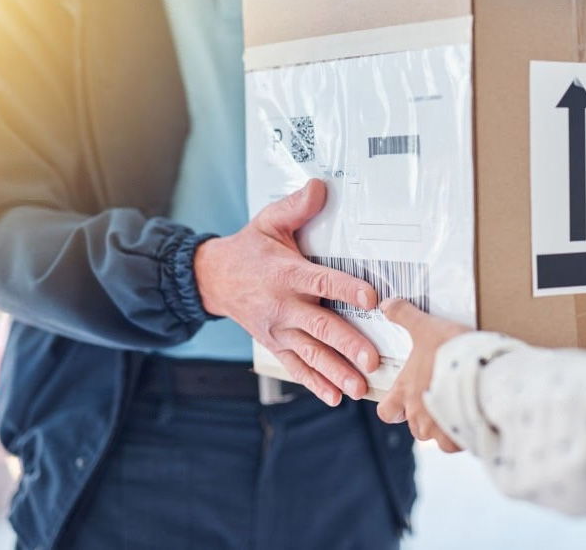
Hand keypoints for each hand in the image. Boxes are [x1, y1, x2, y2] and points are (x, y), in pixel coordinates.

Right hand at [194, 179, 378, 405]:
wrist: (214, 278)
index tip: (371, 298)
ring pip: (310, 354)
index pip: (322, 280)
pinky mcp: (275, 345)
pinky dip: (314, 383)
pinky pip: (296, 368)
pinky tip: (333, 397)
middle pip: (319, 326)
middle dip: (346, 343)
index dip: (347, 288)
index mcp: (287, 273)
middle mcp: (283, 305)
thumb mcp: (270, 222)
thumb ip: (297, 207)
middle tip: (372, 358)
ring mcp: (278, 330)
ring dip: (335, 371)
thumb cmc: (251, 249)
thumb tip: (320, 187)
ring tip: (359, 386)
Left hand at [377, 299, 469, 452]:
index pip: (386, 411)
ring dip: (443, 425)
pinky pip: (458, 443)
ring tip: (459, 407)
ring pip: (435, 436)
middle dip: (423, 418)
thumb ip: (405, 316)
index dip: (392, 408)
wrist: (480, 372)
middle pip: (413, 427)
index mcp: (406, 391)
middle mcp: (418, 415)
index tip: (403, 401)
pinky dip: (463, 434)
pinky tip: (474, 418)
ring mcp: (439, 429)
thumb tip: (385, 304)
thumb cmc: (449, 351)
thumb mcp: (425, 327)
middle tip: (438, 400)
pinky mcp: (460, 438)